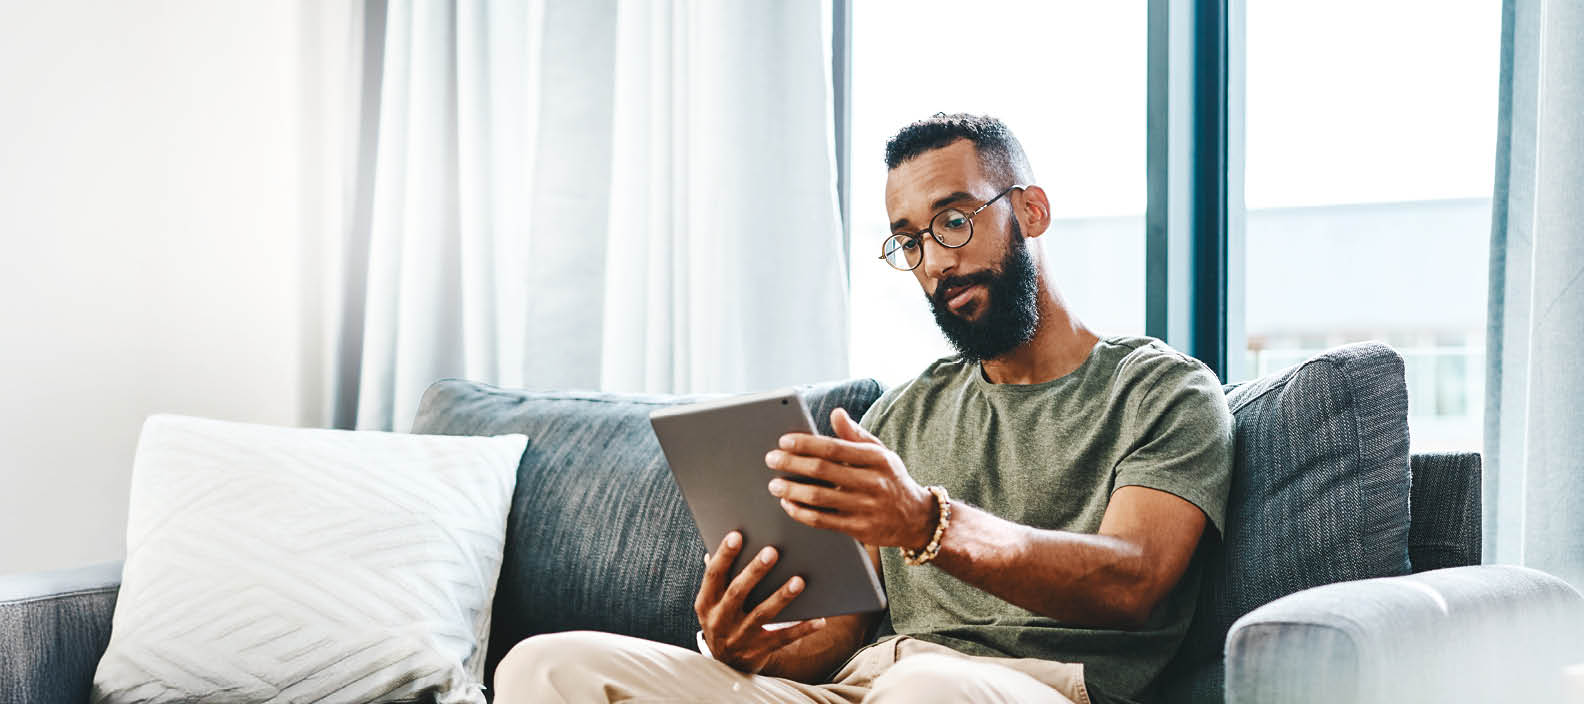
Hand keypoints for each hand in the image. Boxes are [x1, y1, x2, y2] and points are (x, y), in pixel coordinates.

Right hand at [694, 530, 827, 673]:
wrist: (726, 664)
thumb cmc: (724, 618)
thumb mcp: (713, 601)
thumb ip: (719, 576)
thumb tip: (724, 543)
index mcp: (706, 603)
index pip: (713, 575)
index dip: (724, 555)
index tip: (737, 534)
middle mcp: (720, 620)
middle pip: (738, 592)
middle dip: (755, 571)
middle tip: (773, 551)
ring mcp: (739, 637)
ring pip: (762, 614)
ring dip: (781, 597)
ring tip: (799, 580)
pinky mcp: (758, 651)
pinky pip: (783, 639)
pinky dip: (801, 629)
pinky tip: (819, 619)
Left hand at [764, 407, 935, 549]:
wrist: (917, 519)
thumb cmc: (891, 479)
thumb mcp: (880, 453)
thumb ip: (855, 434)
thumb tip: (835, 413)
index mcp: (877, 458)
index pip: (834, 448)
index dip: (806, 444)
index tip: (784, 441)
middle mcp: (873, 482)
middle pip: (823, 471)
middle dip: (792, 464)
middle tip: (771, 460)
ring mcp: (866, 508)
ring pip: (819, 498)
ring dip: (792, 491)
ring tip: (774, 484)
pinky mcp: (860, 530)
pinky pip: (823, 521)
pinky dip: (801, 513)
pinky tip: (788, 504)